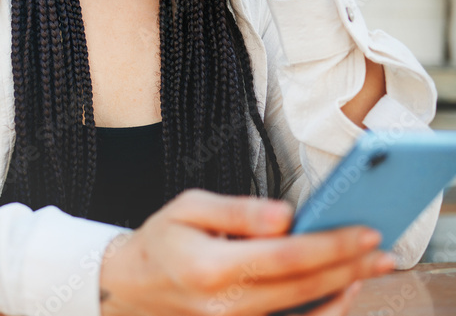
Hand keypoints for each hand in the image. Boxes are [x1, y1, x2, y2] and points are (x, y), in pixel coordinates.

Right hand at [99, 189, 394, 315]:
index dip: (331, 244)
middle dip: (349, 267)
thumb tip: (285, 215)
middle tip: (381, 250)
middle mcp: (225, 306)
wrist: (130, 288)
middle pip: (304, 287)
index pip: (286, 256)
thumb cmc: (161, 242)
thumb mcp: (187, 207)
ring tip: (368, 269)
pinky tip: (340, 292)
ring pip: (303, 314)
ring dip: (343, 292)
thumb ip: (237, 210)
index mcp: (210, 267)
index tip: (363, 231)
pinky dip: (321, 313)